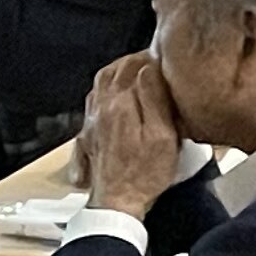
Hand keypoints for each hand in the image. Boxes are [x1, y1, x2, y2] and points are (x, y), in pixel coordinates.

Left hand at [78, 52, 186, 218]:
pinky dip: (107, 87)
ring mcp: (93, 119)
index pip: (132, 67)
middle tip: (152, 59)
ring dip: (118, 71)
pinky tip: (118, 93)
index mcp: (120, 104)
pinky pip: (95, 98)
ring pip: (101, 82)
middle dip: (133, 60)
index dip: (149, 57)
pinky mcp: (90, 130)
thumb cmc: (145, 173)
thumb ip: (154, 100)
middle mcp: (101, 107)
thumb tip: (149, 69)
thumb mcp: (162, 136)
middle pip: (113, 70)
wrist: (117, 200)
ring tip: (137, 69)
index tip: (164, 55)